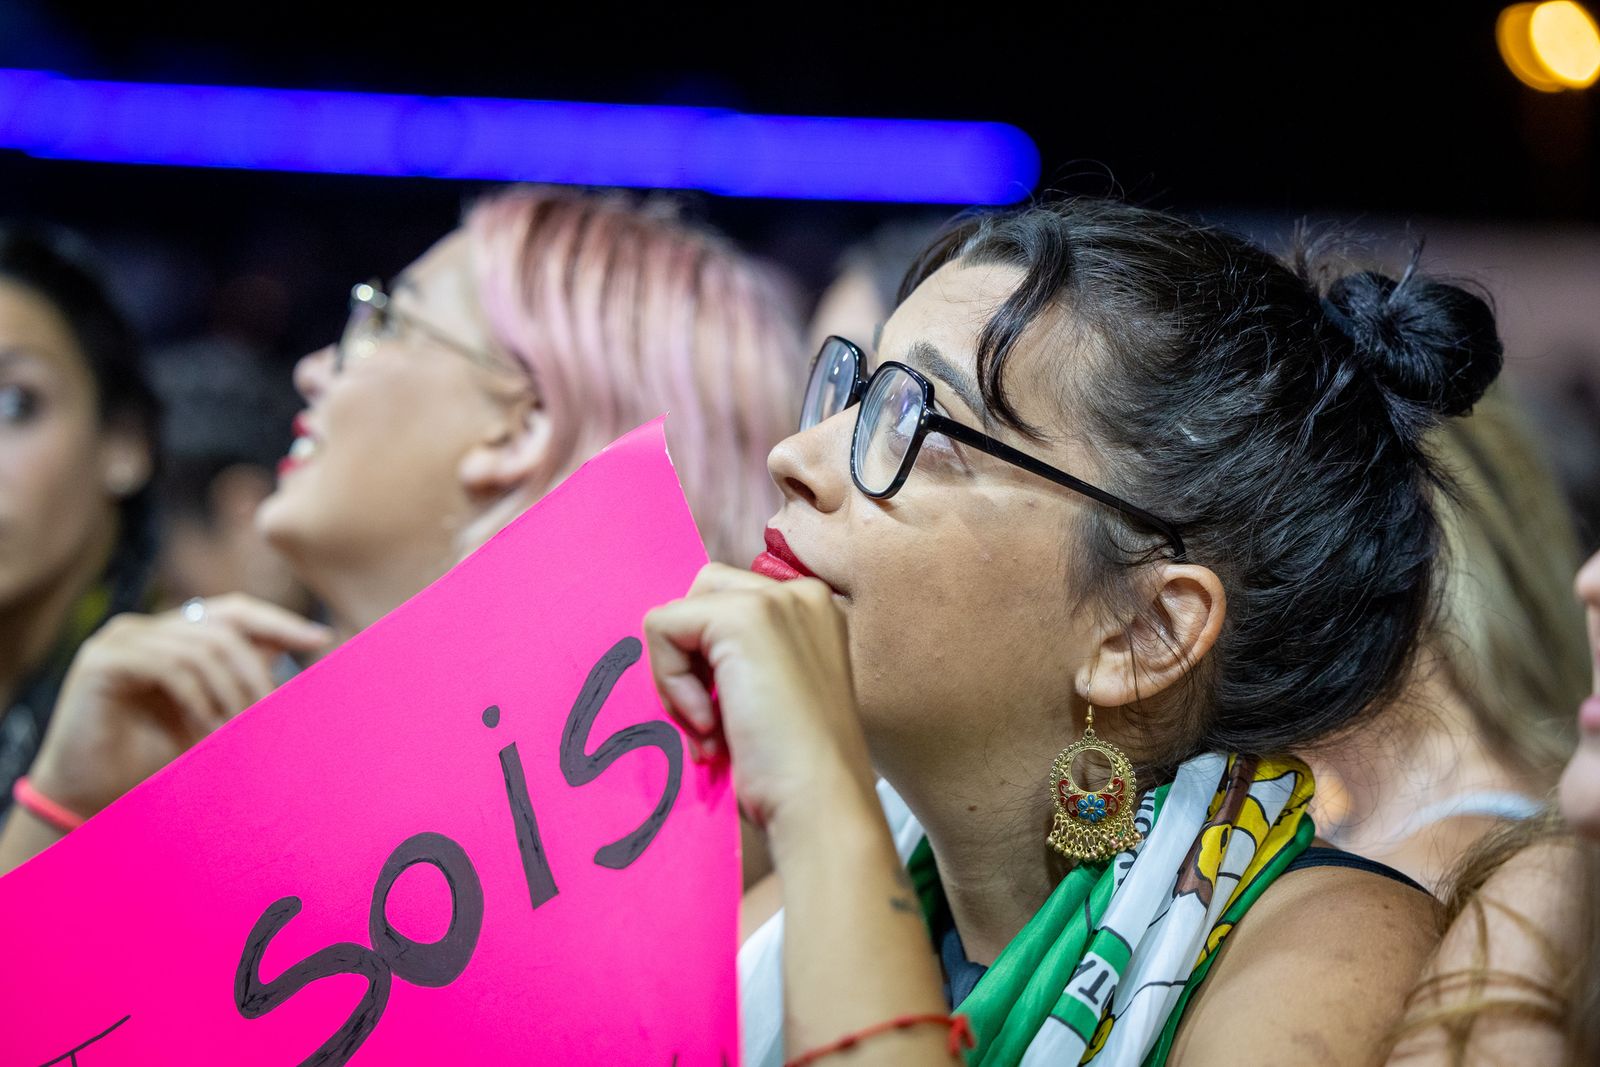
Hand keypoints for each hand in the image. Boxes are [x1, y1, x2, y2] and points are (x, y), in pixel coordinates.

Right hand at [28, 594, 331, 817]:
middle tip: (271, 712)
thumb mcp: (212, 713)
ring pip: (202, 648)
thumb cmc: (152, 757)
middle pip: (225, 628)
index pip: (235, 612)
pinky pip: (169, 665)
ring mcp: (120, 639)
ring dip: (230, 691)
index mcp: (173, 634)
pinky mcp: (101, 660)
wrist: (91, 796)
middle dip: (256, 672)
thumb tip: (302, 655)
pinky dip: (198, 696)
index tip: (320, 640)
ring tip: (237, 729)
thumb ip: (241, 681)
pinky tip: (206, 726)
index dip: (279, 621)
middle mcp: (145, 627)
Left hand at [643, 563, 874, 833]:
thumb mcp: (771, 694)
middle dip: (688, 663)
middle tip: (710, 724)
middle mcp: (801, 594)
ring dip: (677, 677)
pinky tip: (708, 724)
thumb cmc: (794, 769)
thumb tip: (677, 647)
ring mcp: (776, 600)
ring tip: (710, 730)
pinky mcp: (742, 618)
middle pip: (700, 597)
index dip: (708, 665)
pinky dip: (670, 683)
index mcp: (813, 611)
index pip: (726, 605)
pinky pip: (662, 628)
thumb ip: (740, 659)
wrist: (820, 802)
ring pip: (678, 614)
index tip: (729, 720)